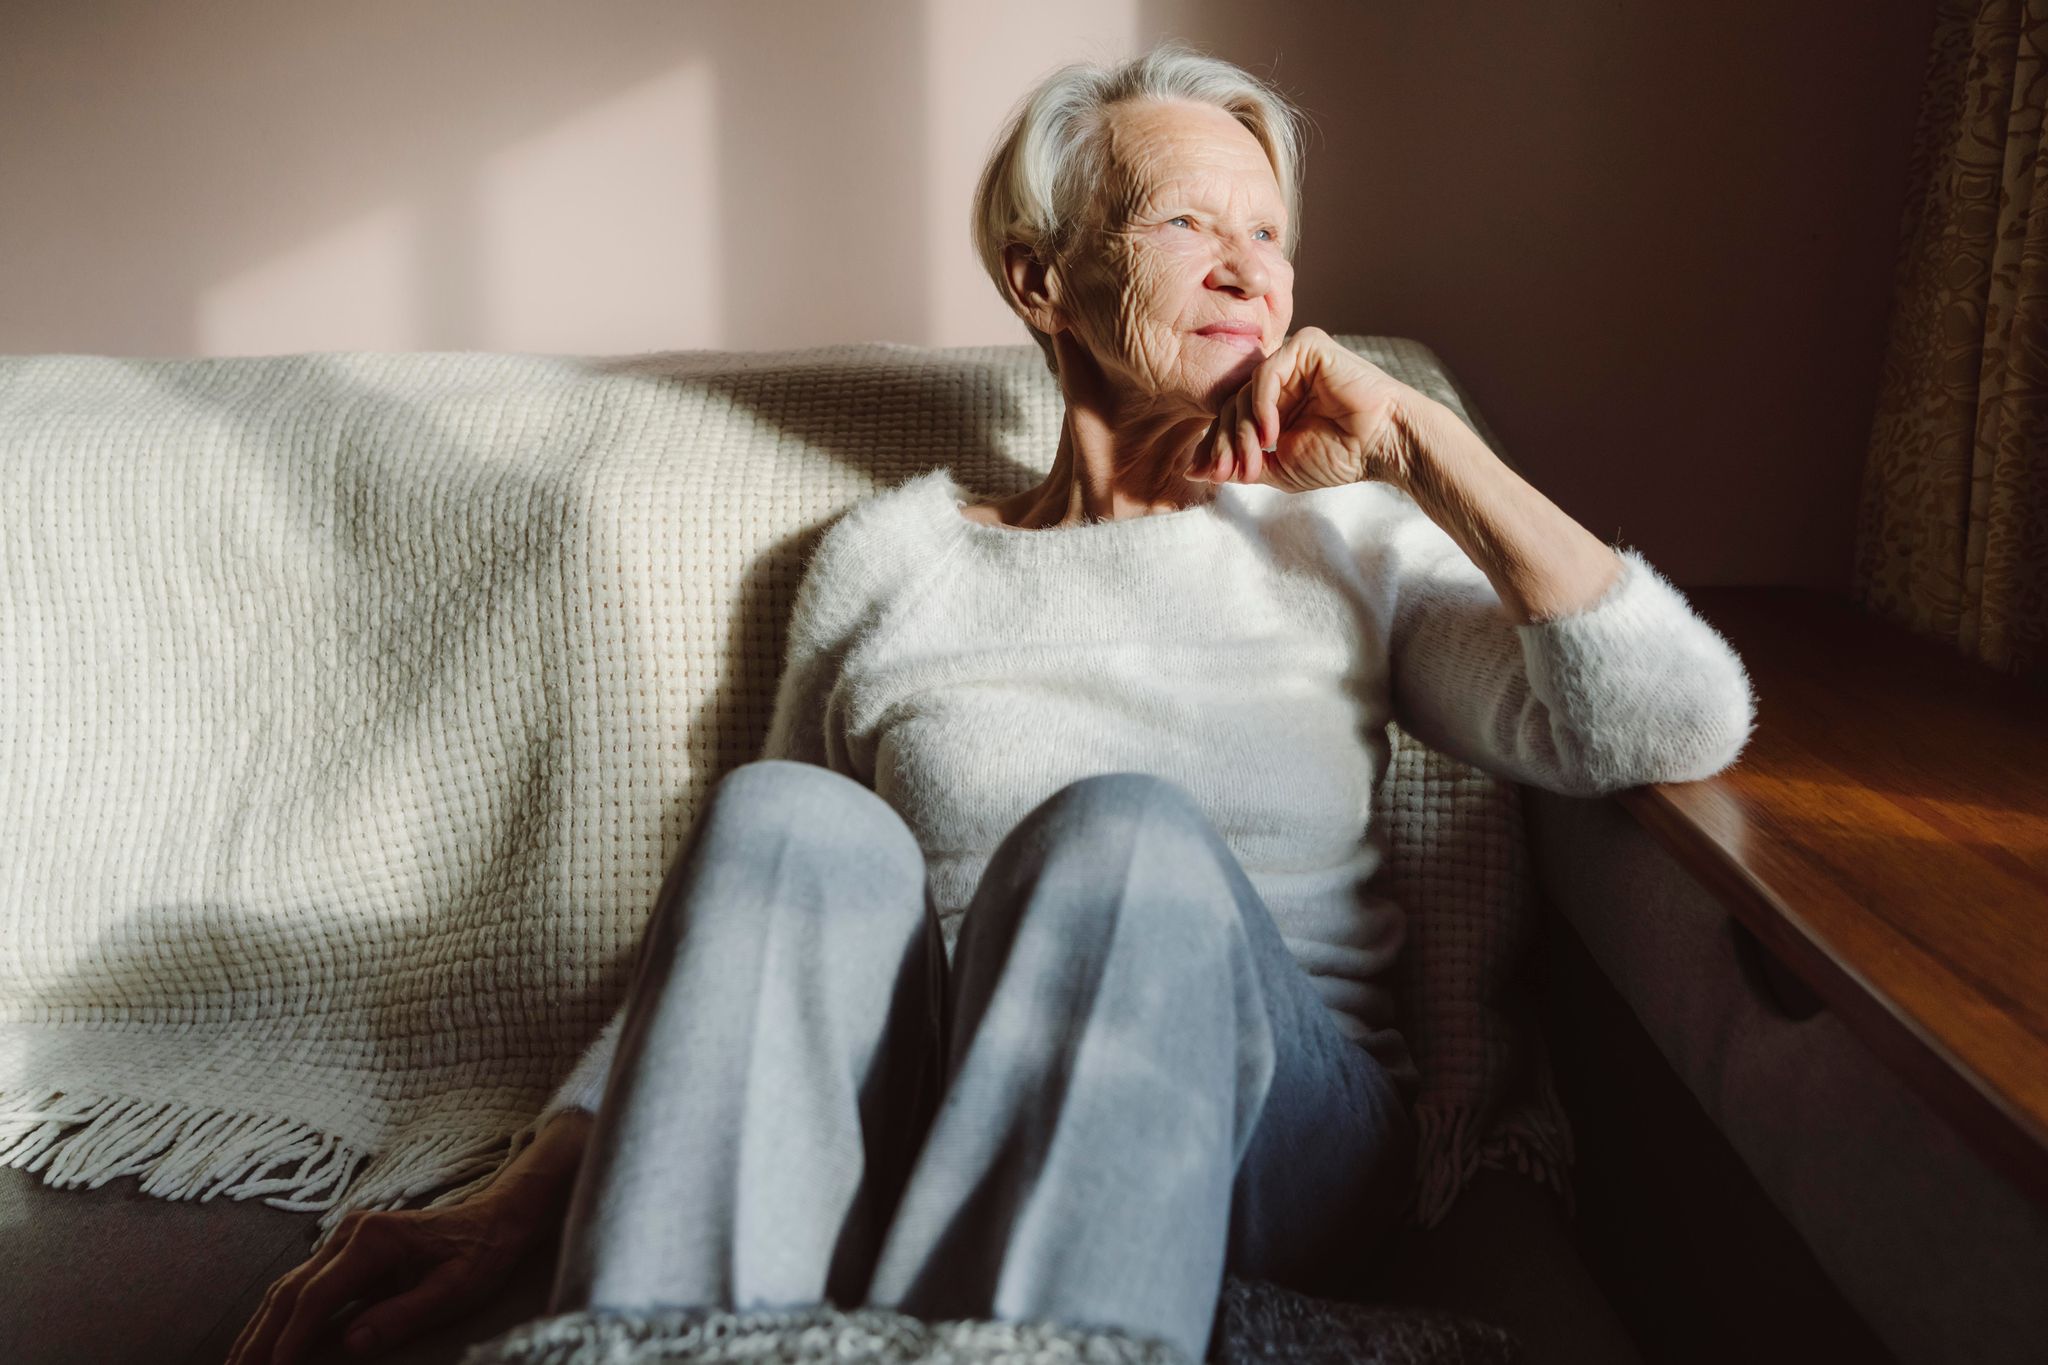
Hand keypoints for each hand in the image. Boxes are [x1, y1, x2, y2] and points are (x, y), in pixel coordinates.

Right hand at [224, 1191, 547, 1363]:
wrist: (497, 1218)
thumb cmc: (482, 1254)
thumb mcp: (456, 1290)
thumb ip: (406, 1315)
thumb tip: (353, 1342)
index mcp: (375, 1239)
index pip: (318, 1295)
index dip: (292, 1337)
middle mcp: (350, 1233)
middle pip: (290, 1291)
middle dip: (260, 1339)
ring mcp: (344, 1239)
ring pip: (288, 1288)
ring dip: (260, 1329)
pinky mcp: (346, 1252)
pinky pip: (302, 1287)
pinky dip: (278, 1317)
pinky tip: (264, 1343)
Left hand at [1187, 326, 1429, 493]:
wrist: (1384, 445)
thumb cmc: (1340, 456)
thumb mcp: (1277, 468)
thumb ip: (1238, 465)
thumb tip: (1191, 471)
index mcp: (1272, 403)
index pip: (1228, 419)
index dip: (1215, 448)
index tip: (1209, 475)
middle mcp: (1279, 378)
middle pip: (1230, 406)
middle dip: (1226, 443)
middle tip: (1230, 472)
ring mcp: (1292, 360)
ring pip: (1243, 392)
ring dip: (1243, 431)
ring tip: (1256, 460)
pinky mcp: (1307, 346)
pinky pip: (1266, 373)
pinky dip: (1261, 406)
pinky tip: (1272, 434)